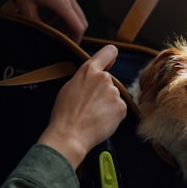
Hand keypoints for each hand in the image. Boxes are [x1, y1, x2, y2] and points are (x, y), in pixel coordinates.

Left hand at [0, 0, 87, 41]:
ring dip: (68, 21)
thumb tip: (44, 35)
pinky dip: (63, 12)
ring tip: (53, 29)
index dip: (76, 39)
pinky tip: (48, 15)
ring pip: (75, 10)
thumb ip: (38, 24)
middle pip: (80, 18)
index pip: (78, 25)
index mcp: (60, 1)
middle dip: (74, 31)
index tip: (70, 47)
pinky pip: (68, 1)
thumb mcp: (25, 8)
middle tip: (62, 41)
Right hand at [37, 44, 126, 168]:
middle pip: (109, 81)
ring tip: (93, 114)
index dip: (110, 57)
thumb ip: (84, 78)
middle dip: (103, 90)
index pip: (109, 52)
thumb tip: (91, 78)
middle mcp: (104, 78)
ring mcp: (114, 93)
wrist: (70, 135)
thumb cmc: (65, 114)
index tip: (109, 62)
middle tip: (90, 104)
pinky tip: (100, 120)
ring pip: (114, 96)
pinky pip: (119, 109)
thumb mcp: (69, 87)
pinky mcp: (121, 107)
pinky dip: (113, 115)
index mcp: (89, 70)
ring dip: (108, 104)